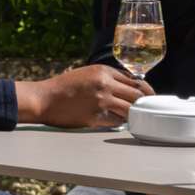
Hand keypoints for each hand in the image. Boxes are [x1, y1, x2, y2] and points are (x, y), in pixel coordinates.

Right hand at [15, 65, 149, 128]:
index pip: (135, 81)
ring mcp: (100, 102)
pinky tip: (118, 122)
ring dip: (133, 115)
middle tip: (149, 110)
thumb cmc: (64, 86)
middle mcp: (105, 85)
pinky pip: (116, 122)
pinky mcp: (94, 117)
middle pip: (137, 95)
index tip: (150, 97)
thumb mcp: (88, 74)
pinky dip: (119, 123)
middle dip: (145, 104)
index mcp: (104, 71)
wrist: (44, 99)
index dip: (146, 91)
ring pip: (129, 110)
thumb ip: (109, 78)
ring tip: (135, 118)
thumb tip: (129, 87)